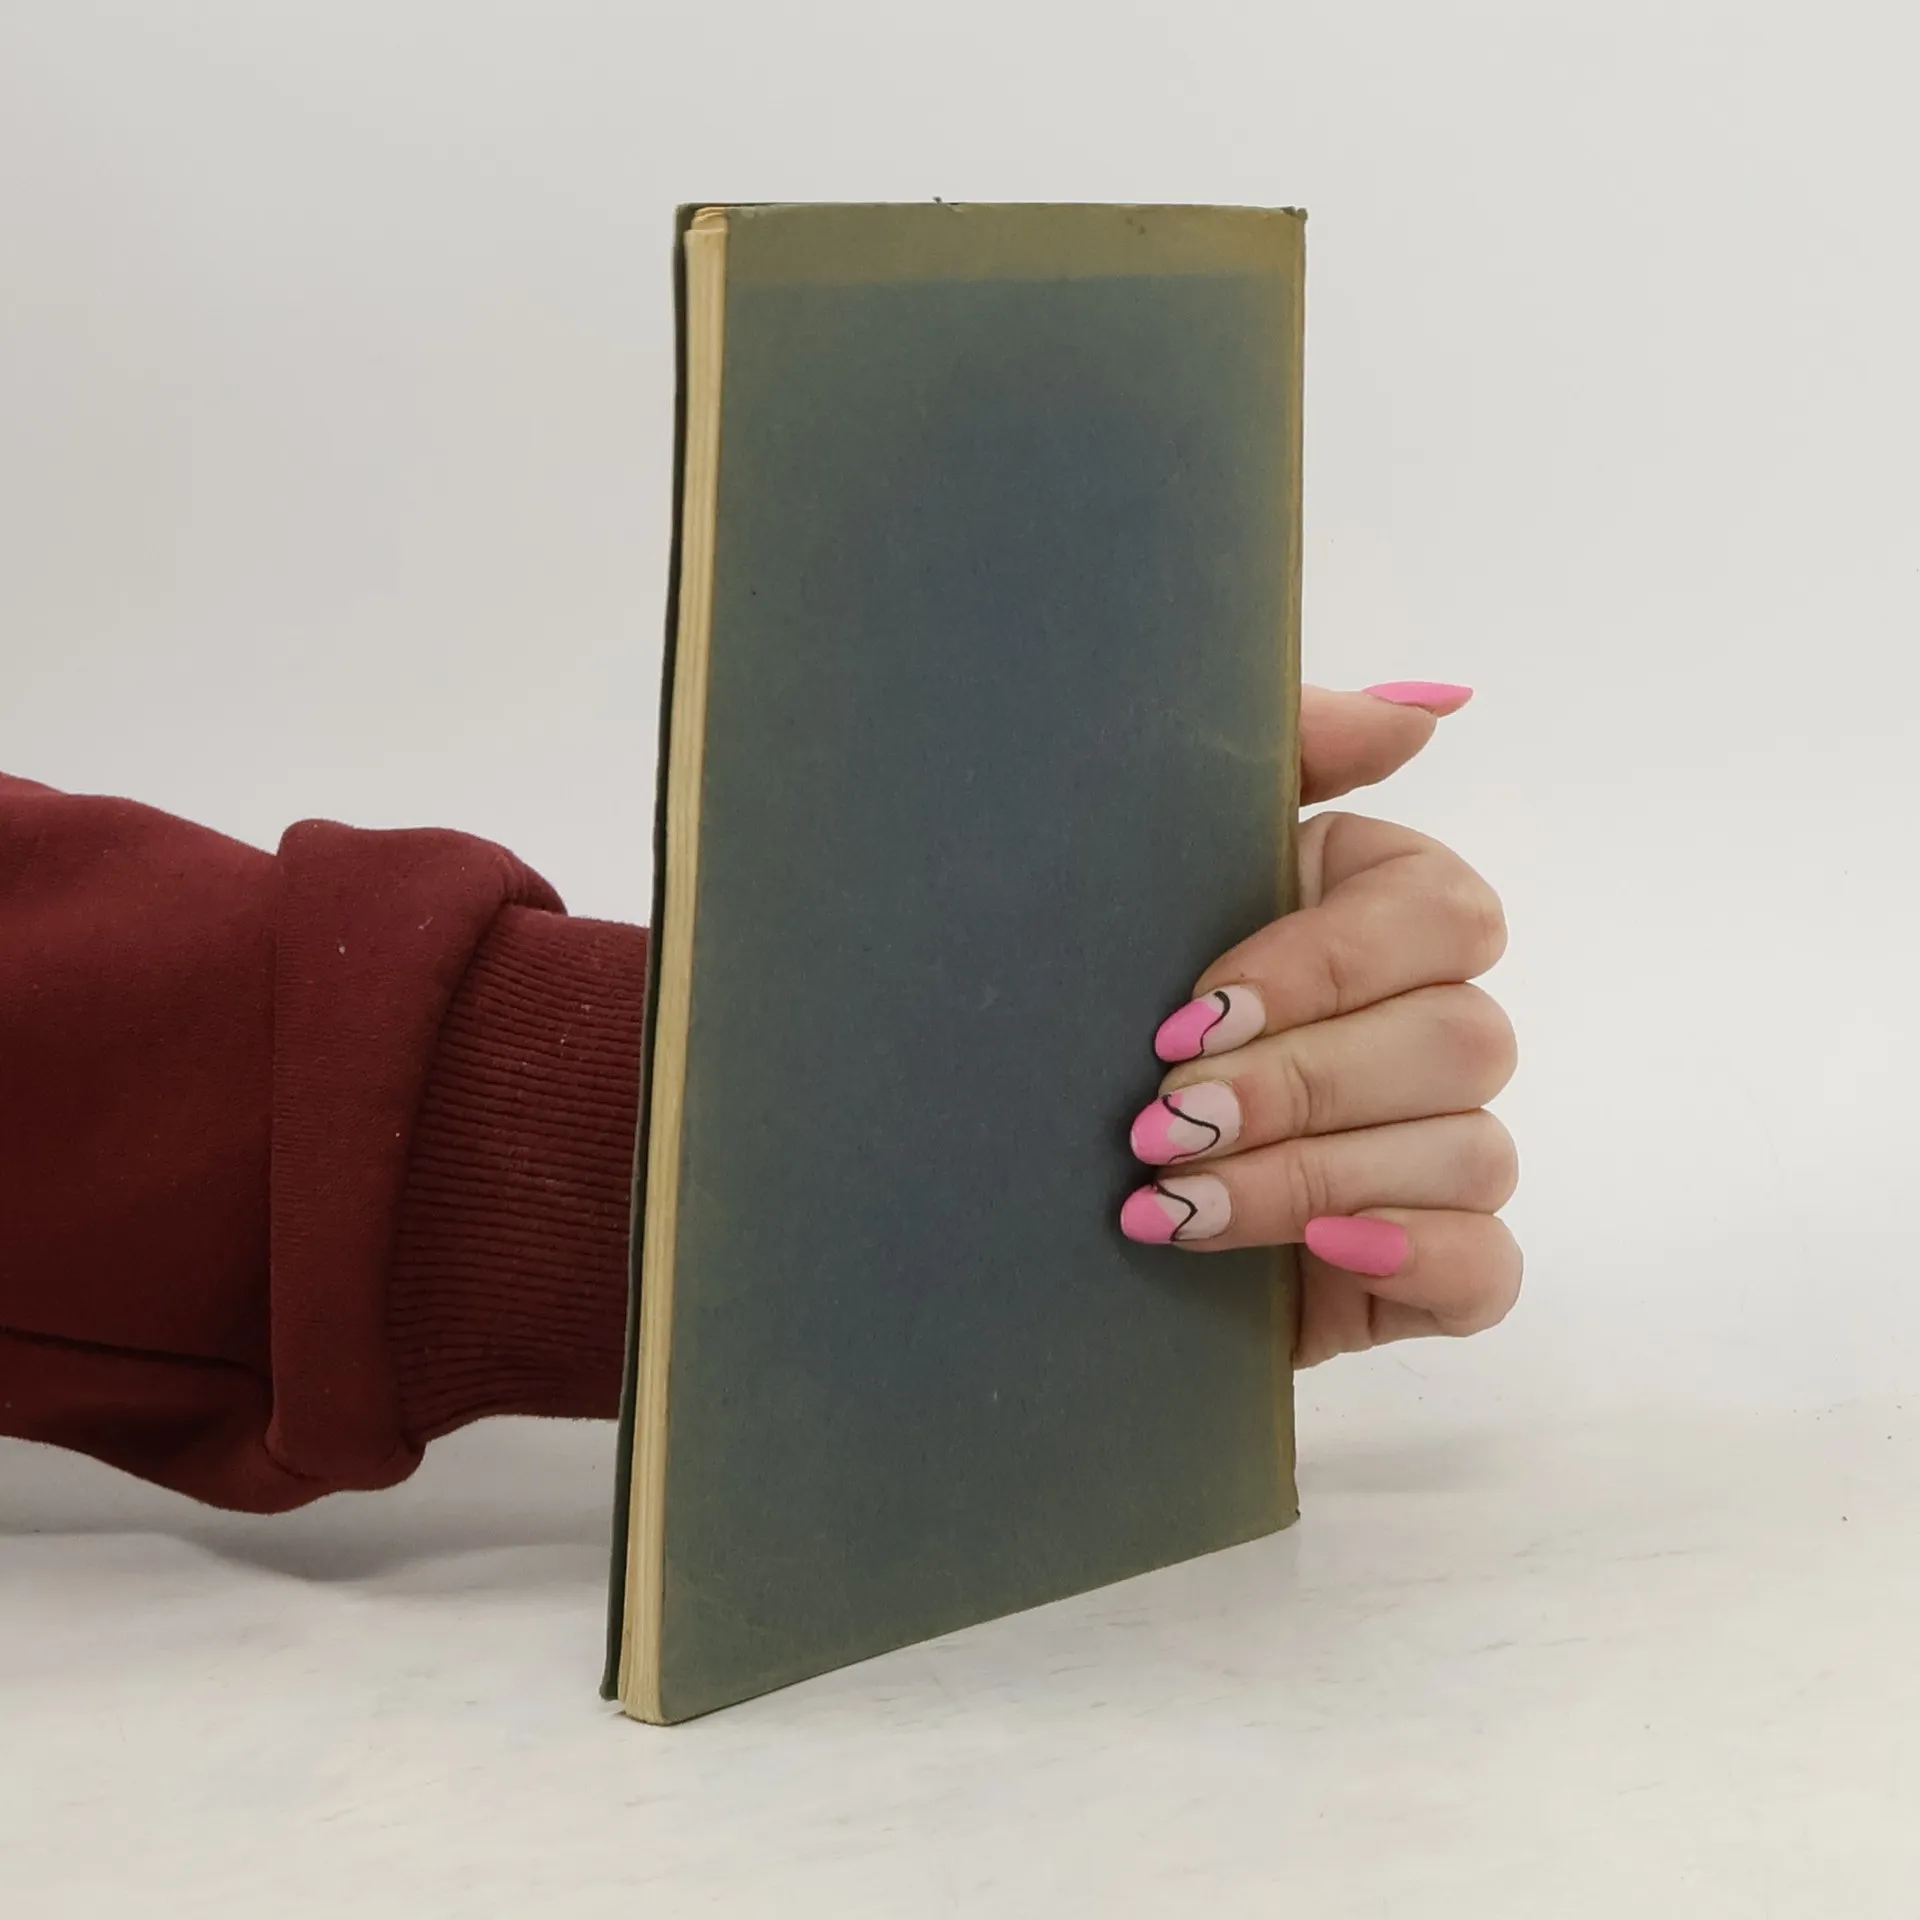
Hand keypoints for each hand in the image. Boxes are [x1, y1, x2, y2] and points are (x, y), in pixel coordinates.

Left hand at [1119, 682, 1520, 1367]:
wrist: (1025, 1175)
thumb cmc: (1090, 1007)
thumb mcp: (1150, 861)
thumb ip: (1289, 753)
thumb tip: (1425, 708)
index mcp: (1378, 916)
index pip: (1439, 914)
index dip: (1328, 966)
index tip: (1189, 1014)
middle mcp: (1426, 1024)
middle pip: (1463, 1038)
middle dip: (1301, 1086)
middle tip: (1160, 1121)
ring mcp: (1438, 1151)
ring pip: (1472, 1151)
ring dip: (1314, 1179)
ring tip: (1173, 1202)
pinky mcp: (1431, 1267)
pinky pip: (1489, 1266)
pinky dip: (1416, 1255)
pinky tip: (1322, 1253)